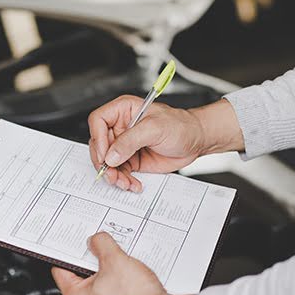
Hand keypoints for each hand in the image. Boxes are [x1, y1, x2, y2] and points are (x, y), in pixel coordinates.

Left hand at [51, 232, 205, 294]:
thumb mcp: (115, 259)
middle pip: (81, 276)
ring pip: (100, 285)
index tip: (76, 242)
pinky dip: (119, 282)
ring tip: (120, 260)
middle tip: (103, 248)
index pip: (60, 269)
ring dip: (108, 270)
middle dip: (93, 260)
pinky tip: (130, 274)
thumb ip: (101, 244)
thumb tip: (96, 240)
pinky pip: (113, 294)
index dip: (67, 252)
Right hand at [88, 97, 242, 191]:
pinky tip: (132, 184)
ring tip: (124, 182)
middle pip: (99, 145)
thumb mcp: (155, 129)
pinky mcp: (132, 159)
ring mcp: (125, 145)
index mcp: (123, 110)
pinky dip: (124, 180)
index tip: (106, 155)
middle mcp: (121, 127)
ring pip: (108, 162)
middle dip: (104, 163)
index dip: (99, 139)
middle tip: (111, 174)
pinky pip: (120, 172)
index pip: (98, 121)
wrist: (196, 141)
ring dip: (114, 175)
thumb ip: (130, 141)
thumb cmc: (181, 126)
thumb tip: (111, 156)